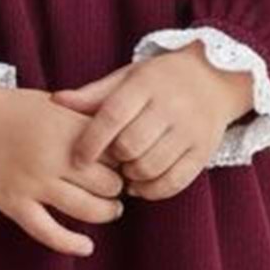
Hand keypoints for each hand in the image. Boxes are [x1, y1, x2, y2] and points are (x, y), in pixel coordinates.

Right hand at [0, 86, 128, 256]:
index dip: (125, 160)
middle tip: (118, 188)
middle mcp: (53, 157)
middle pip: (107, 183)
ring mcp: (32, 183)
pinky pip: (48, 231)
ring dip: (106, 212)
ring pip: (87, 209)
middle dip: (118, 188)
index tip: (125, 164)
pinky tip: (86, 247)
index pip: (115, 152)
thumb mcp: (54, 104)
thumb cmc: (11, 109)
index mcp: (66, 128)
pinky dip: (70, 243)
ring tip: (109, 210)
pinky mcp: (14, 204)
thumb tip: (122, 138)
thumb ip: (85, 119)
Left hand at [50, 48, 254, 199]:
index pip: (112, 116)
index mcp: (146, 84)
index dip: (91, 141)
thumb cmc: (158, 80)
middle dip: (114, 161)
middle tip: (107, 163)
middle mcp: (171, 105)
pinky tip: (141, 184)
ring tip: (125, 171)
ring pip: (151, 167)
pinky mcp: (204, 151)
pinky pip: (174, 182)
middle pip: (131, 146)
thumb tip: (55, 101)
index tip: (78, 159)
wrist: (214, 78)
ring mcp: (190, 130)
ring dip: (131, 177)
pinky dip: (153, 190)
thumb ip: (94, 95)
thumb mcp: (127, 78)